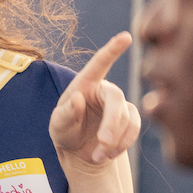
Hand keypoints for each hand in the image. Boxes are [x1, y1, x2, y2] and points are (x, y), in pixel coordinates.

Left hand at [50, 33, 140, 167]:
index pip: (100, 63)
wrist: (78, 152)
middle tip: (103, 143)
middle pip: (116, 99)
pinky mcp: (129, 120)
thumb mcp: (58, 125)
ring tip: (99, 155)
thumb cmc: (65, 131)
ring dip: (114, 139)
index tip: (127, 36)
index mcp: (85, 83)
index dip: (113, 49)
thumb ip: (65, 113)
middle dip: (111, 123)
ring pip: (127, 117)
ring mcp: (119, 104)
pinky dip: (122, 144)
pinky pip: (134, 128)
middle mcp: (105, 90)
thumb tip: (77, 98)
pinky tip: (108, 154)